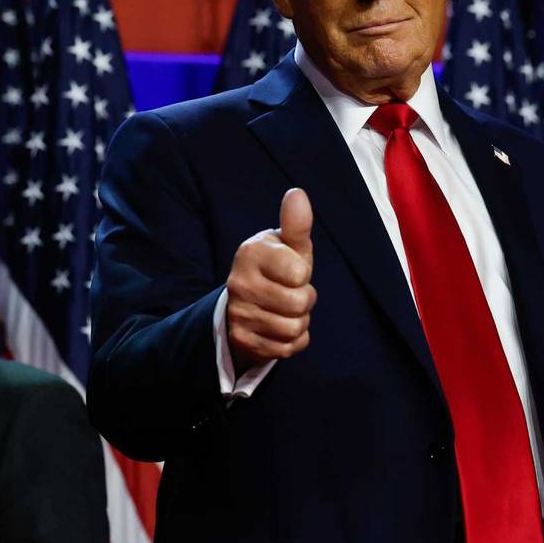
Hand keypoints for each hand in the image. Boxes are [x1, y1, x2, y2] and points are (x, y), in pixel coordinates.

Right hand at [225, 188, 316, 369]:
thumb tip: (297, 193)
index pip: (299, 273)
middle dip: (305, 300)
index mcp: (250, 253)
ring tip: (284, 309)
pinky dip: (291, 342)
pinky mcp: (242, 340)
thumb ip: (295, 224)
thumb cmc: (278, 267)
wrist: (246, 300)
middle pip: (299, 304)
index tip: (291, 270)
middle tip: (291, 292)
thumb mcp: (288, 245)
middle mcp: (238, 283)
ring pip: (294, 328)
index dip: (303, 274)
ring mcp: (238, 313)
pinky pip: (287, 349)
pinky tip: (278, 328)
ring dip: (299, 322)